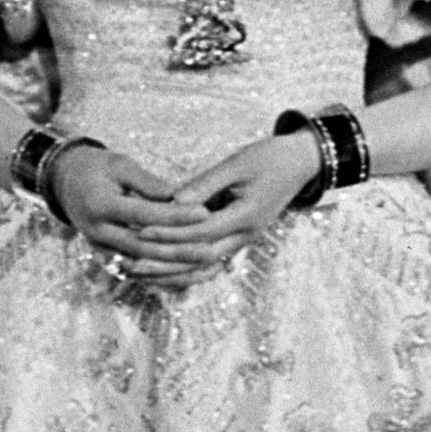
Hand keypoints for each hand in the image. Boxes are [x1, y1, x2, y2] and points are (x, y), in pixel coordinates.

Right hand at [51, 144, 222, 283]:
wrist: (64, 182)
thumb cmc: (96, 167)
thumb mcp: (120, 164)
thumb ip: (148, 183)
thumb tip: (180, 197)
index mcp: (99, 205)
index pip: (143, 214)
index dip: (175, 215)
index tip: (204, 212)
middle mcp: (97, 232)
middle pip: (144, 247)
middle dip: (179, 250)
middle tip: (211, 248)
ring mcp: (100, 248)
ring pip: (142, 264)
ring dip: (174, 267)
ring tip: (204, 263)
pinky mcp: (105, 256)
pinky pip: (136, 270)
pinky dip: (161, 274)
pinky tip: (187, 273)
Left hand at [120, 133, 325, 275]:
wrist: (298, 164)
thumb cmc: (268, 157)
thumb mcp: (236, 163)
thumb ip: (206, 184)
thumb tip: (173, 200)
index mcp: (246, 216)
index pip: (201, 232)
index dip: (170, 234)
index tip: (140, 230)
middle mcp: (245, 236)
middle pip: (201, 258)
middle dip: (165, 261)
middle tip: (132, 261)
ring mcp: (242, 241)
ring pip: (205, 268)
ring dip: (173, 273)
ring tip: (141, 273)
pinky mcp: (237, 239)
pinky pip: (210, 262)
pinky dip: (187, 270)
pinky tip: (163, 271)